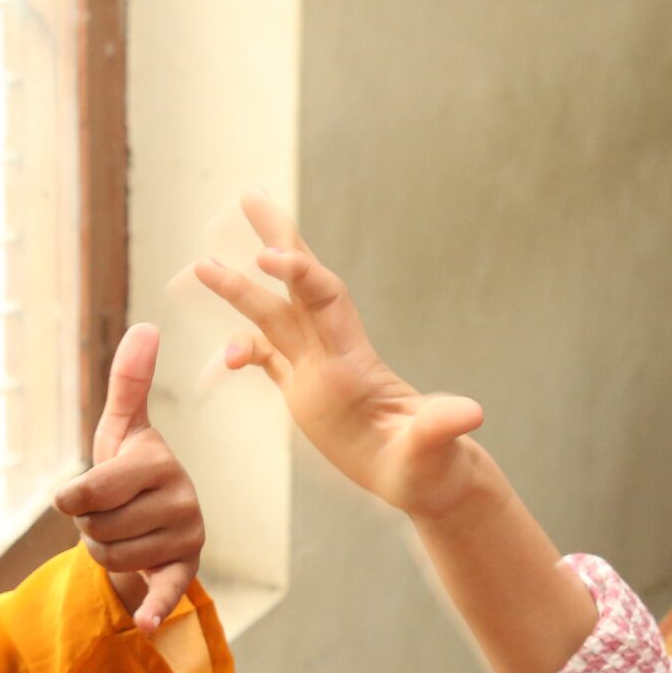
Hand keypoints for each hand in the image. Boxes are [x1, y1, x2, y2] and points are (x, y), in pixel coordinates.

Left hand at [55, 322, 204, 632]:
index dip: (72, 500)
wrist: (154, 519)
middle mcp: (181, 497)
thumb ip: (129, 381)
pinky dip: (155, 608)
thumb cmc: (129, 471)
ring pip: (112, 558)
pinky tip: (145, 623)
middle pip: (97, 528)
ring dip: (102, 554)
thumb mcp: (122, 428)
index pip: (90, 491)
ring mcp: (187, 535)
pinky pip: (168, 591)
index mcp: (158, 461)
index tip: (77, 497)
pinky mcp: (188, 570)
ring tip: (119, 537)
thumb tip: (147, 325)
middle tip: (106, 517)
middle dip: (88, 528)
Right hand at [194, 191, 490, 521]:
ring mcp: (316, 371)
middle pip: (297, 283)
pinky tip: (224, 356)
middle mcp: (332, 353)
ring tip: (200, 262)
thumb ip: (443, 426)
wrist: (425, 479)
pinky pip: (268, 360)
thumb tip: (471, 413)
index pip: (322, 299)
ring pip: (272, 316)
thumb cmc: (431, 466)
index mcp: (354, 360)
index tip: (264, 257)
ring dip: (240, 290)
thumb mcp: (434, 447)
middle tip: (249, 193)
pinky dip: (242, 349)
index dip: (296, 273)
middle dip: (276, 238)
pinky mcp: (306, 394)